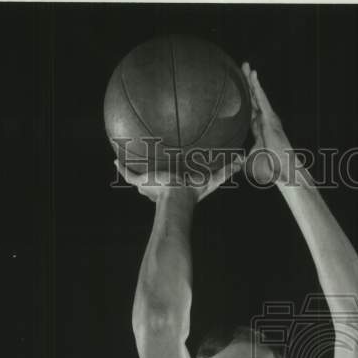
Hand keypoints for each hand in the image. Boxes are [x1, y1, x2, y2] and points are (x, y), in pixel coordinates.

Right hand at [114, 153, 241, 202]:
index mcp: (176, 187)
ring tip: (130, 159)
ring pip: (140, 179)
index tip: (173, 169)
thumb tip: (242, 160)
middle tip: (152, 163)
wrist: (177, 198)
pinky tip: (115, 160)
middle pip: (155, 180)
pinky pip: (128, 175)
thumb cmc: (193, 191)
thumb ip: (227, 171)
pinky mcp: (141, 183)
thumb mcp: (214, 180)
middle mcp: (161, 188)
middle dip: (154, 174)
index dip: (173, 176)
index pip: (173, 180)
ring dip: (136, 173)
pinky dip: (121, 169)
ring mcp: (149, 187)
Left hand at [241, 63, 301, 184]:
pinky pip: (262, 100)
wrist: (283, 168)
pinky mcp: (270, 118)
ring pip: (258, 95)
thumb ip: (240, 160)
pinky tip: (253, 76)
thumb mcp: (250, 160)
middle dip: (248, 82)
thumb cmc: (270, 165)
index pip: (250, 107)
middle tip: (241, 66)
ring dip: (252, 80)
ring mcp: (268, 118)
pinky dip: (257, 87)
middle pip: (254, 97)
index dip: (244, 95)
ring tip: (246, 66)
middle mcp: (264, 119)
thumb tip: (231, 163)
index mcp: (259, 126)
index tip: (237, 84)